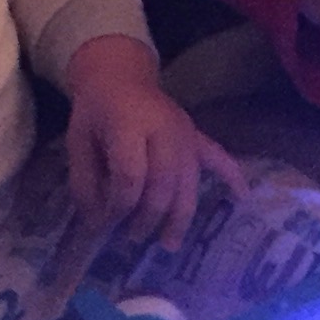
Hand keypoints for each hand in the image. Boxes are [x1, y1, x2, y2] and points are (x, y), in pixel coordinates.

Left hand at [61, 37, 216, 267]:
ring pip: (189, 182)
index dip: (118, 205)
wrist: (119, 75)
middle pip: (164, 182)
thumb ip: (85, 181)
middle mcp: (164, 128)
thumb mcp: (78, 141)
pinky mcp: (197, 135)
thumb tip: (97, 224)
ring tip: (168, 244)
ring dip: (180, 216)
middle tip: (130, 238)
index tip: (104, 223)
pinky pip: (218, 156)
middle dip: (148, 217)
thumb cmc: (96, 110)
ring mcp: (185, 132)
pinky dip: (232, 176)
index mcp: (129, 123)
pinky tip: (242, 197)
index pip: (131, 174)